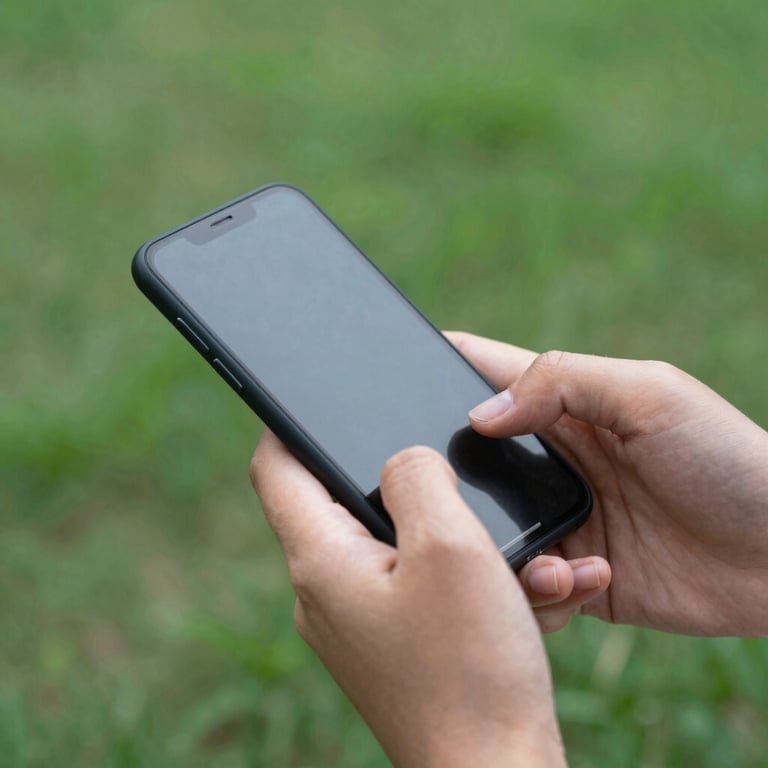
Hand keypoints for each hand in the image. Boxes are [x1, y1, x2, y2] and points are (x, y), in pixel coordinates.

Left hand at [251, 433, 566, 767]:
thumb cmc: (472, 668)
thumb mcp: (449, 544)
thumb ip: (416, 475)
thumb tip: (402, 458)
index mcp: (321, 560)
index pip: (276, 468)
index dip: (289, 421)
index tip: (317, 394)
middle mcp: (327, 592)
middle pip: (344, 500)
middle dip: (408, 480)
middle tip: (455, 470)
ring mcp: (361, 621)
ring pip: (398, 543)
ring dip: (458, 535)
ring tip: (520, 557)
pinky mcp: (396, 642)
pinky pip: (424, 583)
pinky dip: (468, 574)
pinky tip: (527, 589)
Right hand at [450, 332, 767, 635]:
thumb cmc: (728, 460)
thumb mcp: (649, 395)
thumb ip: (561, 384)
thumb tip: (478, 414)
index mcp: (564, 405)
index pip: (482, 373)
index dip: (433, 367)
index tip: (384, 374)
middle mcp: (550, 460)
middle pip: (466, 458)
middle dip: (442, 474)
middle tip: (423, 494)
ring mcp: (561, 517)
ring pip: (486, 530)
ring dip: (494, 546)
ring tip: (542, 556)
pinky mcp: (576, 573)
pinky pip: (528, 584)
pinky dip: (538, 590)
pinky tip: (579, 581)